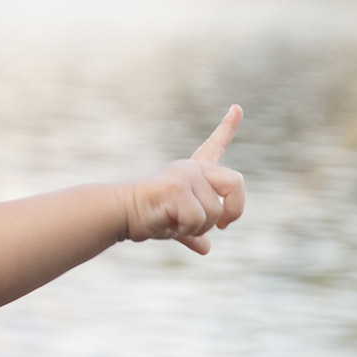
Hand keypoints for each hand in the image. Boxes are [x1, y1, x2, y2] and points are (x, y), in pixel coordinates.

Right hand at [120, 104, 245, 252]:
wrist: (119, 213)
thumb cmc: (145, 216)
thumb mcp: (176, 224)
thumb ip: (193, 232)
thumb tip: (206, 249)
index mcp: (193, 173)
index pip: (215, 146)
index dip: (228, 127)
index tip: (237, 107)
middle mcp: (192, 169)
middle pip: (236, 183)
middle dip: (235, 209)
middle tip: (224, 226)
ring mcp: (185, 176)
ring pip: (215, 213)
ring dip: (197, 228)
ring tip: (172, 221)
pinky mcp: (176, 188)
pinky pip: (197, 219)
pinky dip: (184, 229)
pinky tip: (166, 221)